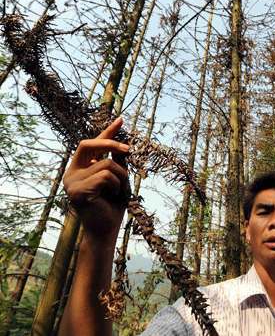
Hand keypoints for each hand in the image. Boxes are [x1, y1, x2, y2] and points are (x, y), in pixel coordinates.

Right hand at [63, 117, 129, 244]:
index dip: (107, 131)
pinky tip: (114, 196)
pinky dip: (117, 184)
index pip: (92, 144)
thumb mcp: (117, 178)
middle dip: (111, 143)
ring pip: (106, 163)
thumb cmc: (112, 205)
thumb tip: (124, 142)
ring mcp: (72, 182)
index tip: (121, 119)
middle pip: (90, 144)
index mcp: (79, 169)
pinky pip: (106, 176)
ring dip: (121, 176)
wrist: (106, 230)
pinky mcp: (78, 191)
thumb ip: (116, 161)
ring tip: (120, 191)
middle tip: (128, 149)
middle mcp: (71, 173)